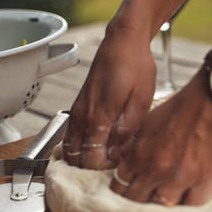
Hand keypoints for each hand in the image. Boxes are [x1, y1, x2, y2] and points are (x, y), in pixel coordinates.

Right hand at [64, 26, 155, 168]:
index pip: (90, 159)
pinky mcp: (77, 107)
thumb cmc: (135, 68)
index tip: (119, 165)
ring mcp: (77, 112)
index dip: (104, 168)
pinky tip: (96, 147)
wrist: (122, 42)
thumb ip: (126, 131)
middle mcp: (82, 117)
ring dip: (83, 158)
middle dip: (92, 167)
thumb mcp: (141, 101)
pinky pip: (71, 135)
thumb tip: (116, 154)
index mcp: (98, 118)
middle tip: (112, 165)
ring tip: (105, 158)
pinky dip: (78, 147)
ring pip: (70, 148)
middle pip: (76, 158)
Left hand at [110, 70, 211, 205]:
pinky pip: (192, 204)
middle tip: (149, 194)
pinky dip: (190, 201)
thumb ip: (134, 144)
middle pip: (138, 199)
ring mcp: (181, 177)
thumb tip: (123, 159)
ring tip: (170, 194)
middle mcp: (156, 169)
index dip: (125, 188)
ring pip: (164, 204)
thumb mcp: (150, 122)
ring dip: (165, 201)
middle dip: (141, 198)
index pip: (120, 185)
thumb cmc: (185, 104)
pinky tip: (190, 194)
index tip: (132, 187)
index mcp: (140, 153)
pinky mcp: (206, 180)